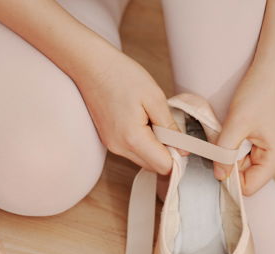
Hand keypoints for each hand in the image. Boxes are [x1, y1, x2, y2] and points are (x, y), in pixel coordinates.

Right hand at [74, 49, 182, 174]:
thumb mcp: (155, 97)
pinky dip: (143, 142)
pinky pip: (132, 151)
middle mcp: (119, 148)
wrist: (91, 66)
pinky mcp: (109, 140)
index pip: (163, 166)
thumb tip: (183, 149)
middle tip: (167, 126)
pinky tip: (141, 121)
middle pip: (153, 167)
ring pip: (143, 160)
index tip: (181, 139)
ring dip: (154, 147)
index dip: (177, 156)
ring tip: (151, 120)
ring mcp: (112, 146)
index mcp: (132, 138)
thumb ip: (170, 127)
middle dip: (166, 152)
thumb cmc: (121, 76)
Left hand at [215, 60, 274, 195]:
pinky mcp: (272, 141)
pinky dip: (238, 144)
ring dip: (232, 151)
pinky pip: (249, 152)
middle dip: (230, 162)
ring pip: (246, 164)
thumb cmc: (260, 91)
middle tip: (222, 140)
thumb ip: (224, 154)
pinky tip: (238, 127)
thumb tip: (218, 176)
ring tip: (232, 129)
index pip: (247, 187)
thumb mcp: (236, 124)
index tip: (215, 161)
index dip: (228, 178)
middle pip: (246, 176)